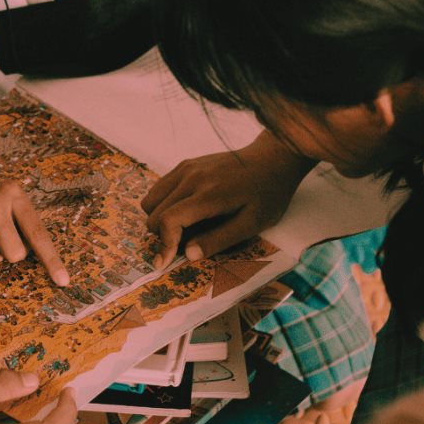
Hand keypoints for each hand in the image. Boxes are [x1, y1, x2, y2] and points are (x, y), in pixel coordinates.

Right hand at [142, 130, 314, 267]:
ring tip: (184, 229)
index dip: (164, 245)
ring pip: (151, 200)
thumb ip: (218, 240)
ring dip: (160, 219)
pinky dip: (163, 204)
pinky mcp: (185, 165)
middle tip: (184, 245)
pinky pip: (159, 188)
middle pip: (155, 212)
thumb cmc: (267, 195)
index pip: (169, 219)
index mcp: (209, 194)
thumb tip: (188, 254)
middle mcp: (191, 177)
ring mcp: (186, 168)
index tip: (164, 263)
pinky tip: (185, 211)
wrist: (272, 160)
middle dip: (163, 235)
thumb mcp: (251, 225)